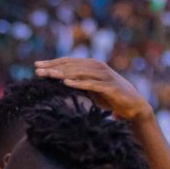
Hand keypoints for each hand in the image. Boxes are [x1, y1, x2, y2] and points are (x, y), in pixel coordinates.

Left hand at [34, 58, 152, 121]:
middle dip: (53, 67)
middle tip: (37, 70)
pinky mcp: (109, 87)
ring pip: (79, 72)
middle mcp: (97, 67)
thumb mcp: (92, 88)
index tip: (36, 66)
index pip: (68, 62)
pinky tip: (67, 83)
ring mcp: (104, 76)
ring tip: (48, 75)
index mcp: (91, 65)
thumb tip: (61, 81)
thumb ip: (80, 82)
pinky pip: (91, 84)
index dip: (52, 63)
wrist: (133, 106)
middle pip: (71, 65)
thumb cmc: (111, 97)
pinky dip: (79, 83)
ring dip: (62, 73)